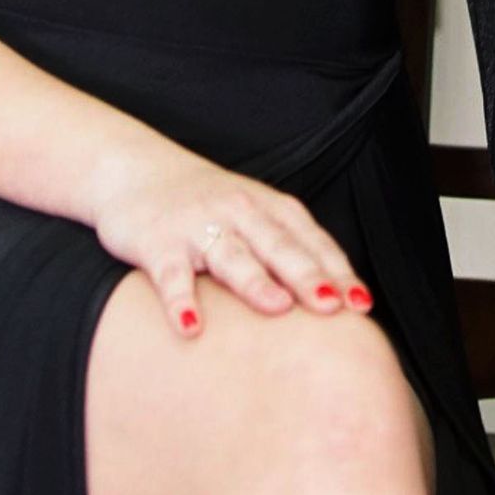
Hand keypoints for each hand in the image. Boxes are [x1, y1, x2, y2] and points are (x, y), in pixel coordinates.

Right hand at [89, 136, 372, 340]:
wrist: (134, 168)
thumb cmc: (204, 202)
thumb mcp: (250, 214)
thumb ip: (285, 246)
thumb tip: (334, 299)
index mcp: (266, 207)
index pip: (309, 240)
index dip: (336, 271)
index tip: (361, 304)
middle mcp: (238, 211)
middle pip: (279, 246)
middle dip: (307, 275)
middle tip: (332, 306)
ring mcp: (197, 226)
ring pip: (232, 255)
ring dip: (255, 282)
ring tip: (277, 307)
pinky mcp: (158, 242)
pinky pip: (171, 274)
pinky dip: (180, 300)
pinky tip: (191, 326)